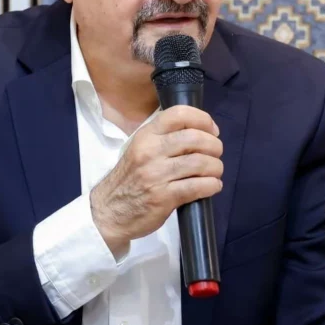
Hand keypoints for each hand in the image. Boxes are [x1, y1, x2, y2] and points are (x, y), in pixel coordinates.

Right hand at [90, 105, 223, 256]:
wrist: (109, 211)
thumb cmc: (130, 178)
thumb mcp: (139, 149)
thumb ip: (164, 138)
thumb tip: (200, 132)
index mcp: (146, 135)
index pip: (179, 114)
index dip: (203, 119)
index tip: (212, 131)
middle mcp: (151, 151)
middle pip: (195, 138)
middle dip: (215, 146)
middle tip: (216, 154)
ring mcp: (156, 174)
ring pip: (201, 162)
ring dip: (216, 167)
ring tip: (214, 172)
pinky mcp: (164, 197)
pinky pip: (198, 187)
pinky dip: (212, 185)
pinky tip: (212, 186)